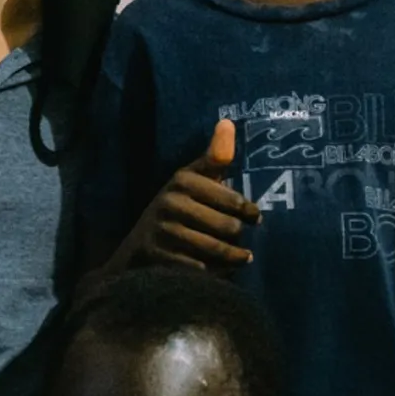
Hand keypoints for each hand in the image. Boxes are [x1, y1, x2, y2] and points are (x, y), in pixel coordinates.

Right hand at [114, 120, 259, 271]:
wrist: (139, 247)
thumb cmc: (176, 209)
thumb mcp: (192, 180)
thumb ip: (215, 157)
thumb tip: (228, 122)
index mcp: (183, 180)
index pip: (232, 200)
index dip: (248, 211)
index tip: (255, 219)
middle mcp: (171, 203)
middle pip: (227, 226)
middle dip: (239, 238)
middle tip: (244, 243)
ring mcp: (164, 231)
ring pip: (216, 248)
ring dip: (234, 258)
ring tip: (243, 259)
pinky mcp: (160, 258)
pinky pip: (201, 269)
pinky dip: (215, 273)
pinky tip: (221, 272)